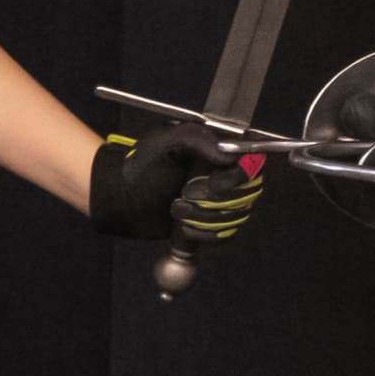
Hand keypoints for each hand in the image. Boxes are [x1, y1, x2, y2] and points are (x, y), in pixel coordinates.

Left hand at [88, 125, 266, 246]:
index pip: (252, 164)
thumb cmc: (142, 166)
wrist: (122, 198)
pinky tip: (183, 227)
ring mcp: (222, 202)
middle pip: (247, 194)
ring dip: (202, 218)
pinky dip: (204, 234)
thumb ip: (198, 139)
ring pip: (236, 217)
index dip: (239, 177)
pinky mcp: (213, 225)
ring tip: (174, 209)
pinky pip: (226, 236)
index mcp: (219, 150)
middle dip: (213, 200)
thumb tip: (232, 155)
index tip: (213, 183)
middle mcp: (226, 175)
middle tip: (183, 194)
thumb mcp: (164, 143)